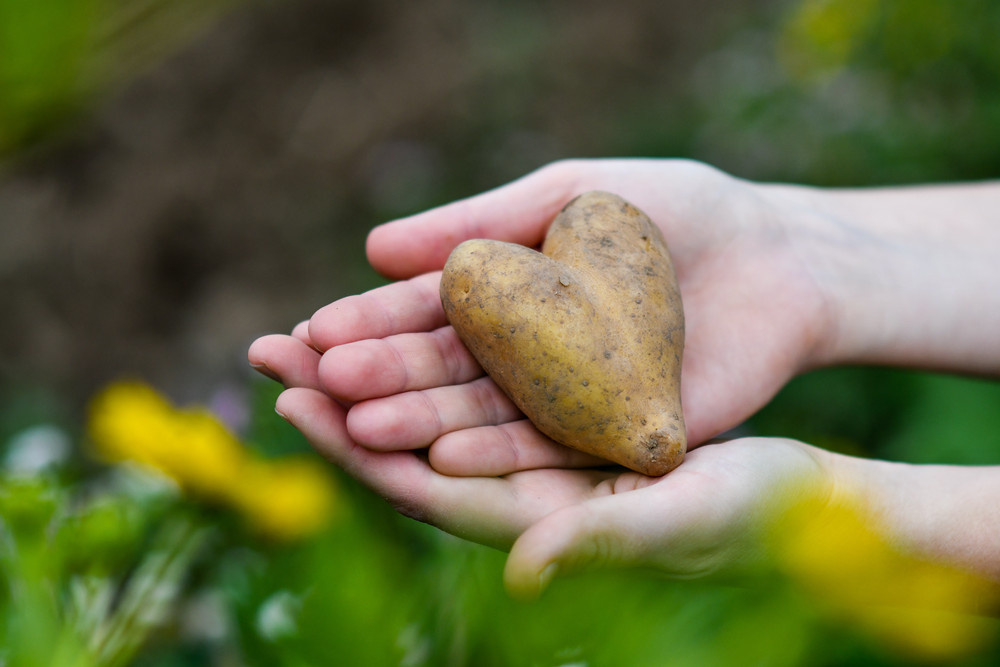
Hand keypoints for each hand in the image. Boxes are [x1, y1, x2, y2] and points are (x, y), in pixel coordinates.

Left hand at [257, 361, 830, 598]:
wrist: (794, 491)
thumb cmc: (754, 514)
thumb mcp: (682, 520)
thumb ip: (602, 544)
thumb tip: (522, 573)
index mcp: (536, 521)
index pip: (421, 488)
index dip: (354, 448)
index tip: (294, 398)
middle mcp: (521, 490)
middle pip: (409, 443)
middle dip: (340, 396)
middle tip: (270, 348)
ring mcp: (537, 450)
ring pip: (436, 404)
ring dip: (377, 362)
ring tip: (316, 321)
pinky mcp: (561, 412)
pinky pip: (482, 378)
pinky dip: (438, 346)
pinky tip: (406, 309)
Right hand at [280, 159, 839, 454]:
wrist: (774, 253)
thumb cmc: (672, 208)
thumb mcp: (567, 193)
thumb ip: (478, 221)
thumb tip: (374, 246)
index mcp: (505, 293)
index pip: (419, 313)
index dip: (362, 323)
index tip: (303, 333)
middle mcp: (522, 353)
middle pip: (435, 369)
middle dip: (369, 375)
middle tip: (306, 382)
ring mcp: (561, 396)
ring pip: (475, 414)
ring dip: (413, 420)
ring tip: (356, 422)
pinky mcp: (606, 432)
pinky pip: (543, 447)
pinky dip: (492, 452)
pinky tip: (440, 452)